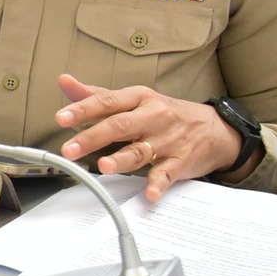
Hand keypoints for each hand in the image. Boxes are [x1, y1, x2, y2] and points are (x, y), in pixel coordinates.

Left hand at [54, 75, 246, 201]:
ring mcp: (168, 139)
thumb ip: (97, 95)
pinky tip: (149, 193)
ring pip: (141, 150)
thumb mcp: (133, 99)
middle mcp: (153, 116)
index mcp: (138, 98)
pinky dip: (159, 184)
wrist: (215, 129)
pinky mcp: (181, 161)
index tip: (61, 118)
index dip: (83, 110)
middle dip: (93, 137)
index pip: (106, 102)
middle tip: (69, 149)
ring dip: (122, 160)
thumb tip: (65, 82)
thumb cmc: (164, 113)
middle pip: (120, 125)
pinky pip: (168, 173)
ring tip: (104, 167)